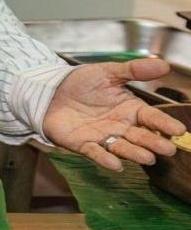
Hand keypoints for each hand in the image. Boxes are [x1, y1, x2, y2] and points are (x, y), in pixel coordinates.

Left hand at [43, 58, 186, 168]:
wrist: (51, 90)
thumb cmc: (82, 82)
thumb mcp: (109, 72)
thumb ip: (135, 70)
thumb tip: (165, 64)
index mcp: (131, 109)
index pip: (152, 118)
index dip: (165, 124)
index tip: (179, 131)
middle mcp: (121, 126)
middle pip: (141, 136)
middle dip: (154, 143)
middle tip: (168, 149)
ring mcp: (103, 136)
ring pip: (122, 147)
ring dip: (135, 154)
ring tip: (148, 158)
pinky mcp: (82, 144)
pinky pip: (95, 152)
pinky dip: (104, 159)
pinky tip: (115, 164)